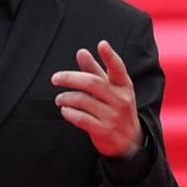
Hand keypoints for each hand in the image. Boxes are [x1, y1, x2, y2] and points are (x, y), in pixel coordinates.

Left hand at [51, 40, 142, 158]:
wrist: (130, 141)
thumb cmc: (117, 108)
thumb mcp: (112, 90)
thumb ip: (96, 71)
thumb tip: (81, 52)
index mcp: (124, 86)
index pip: (118, 68)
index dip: (110, 56)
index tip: (102, 44)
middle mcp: (121, 99)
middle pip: (92, 83)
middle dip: (70, 78)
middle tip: (55, 78)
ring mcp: (113, 116)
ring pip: (83, 101)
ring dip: (66, 97)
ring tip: (59, 98)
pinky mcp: (104, 131)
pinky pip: (81, 118)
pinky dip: (69, 113)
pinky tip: (65, 110)